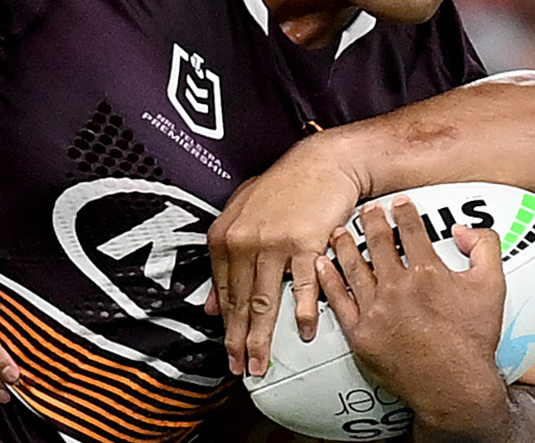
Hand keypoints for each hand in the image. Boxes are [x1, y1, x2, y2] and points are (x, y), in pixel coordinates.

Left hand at [205, 134, 361, 376]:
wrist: (322, 164)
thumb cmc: (286, 188)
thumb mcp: (243, 216)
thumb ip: (224, 258)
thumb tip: (211, 304)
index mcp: (225, 236)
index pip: (222, 292)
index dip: (225, 327)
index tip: (227, 352)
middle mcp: (243, 240)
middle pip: (239, 302)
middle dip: (238, 342)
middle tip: (240, 369)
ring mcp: (272, 243)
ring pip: (264, 301)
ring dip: (262, 338)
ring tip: (261, 363)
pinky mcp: (303, 243)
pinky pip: (302, 286)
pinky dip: (303, 312)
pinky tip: (303, 332)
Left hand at [316, 197, 507, 432]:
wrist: (456, 388)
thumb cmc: (474, 340)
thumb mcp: (493, 287)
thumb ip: (484, 247)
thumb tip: (461, 229)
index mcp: (428, 272)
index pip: (410, 230)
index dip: (403, 212)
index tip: (398, 203)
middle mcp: (398, 287)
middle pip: (377, 243)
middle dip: (371, 221)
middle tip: (367, 210)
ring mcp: (376, 311)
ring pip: (353, 267)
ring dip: (344, 244)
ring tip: (340, 231)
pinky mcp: (361, 333)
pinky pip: (339, 300)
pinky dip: (328, 279)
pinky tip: (322, 264)